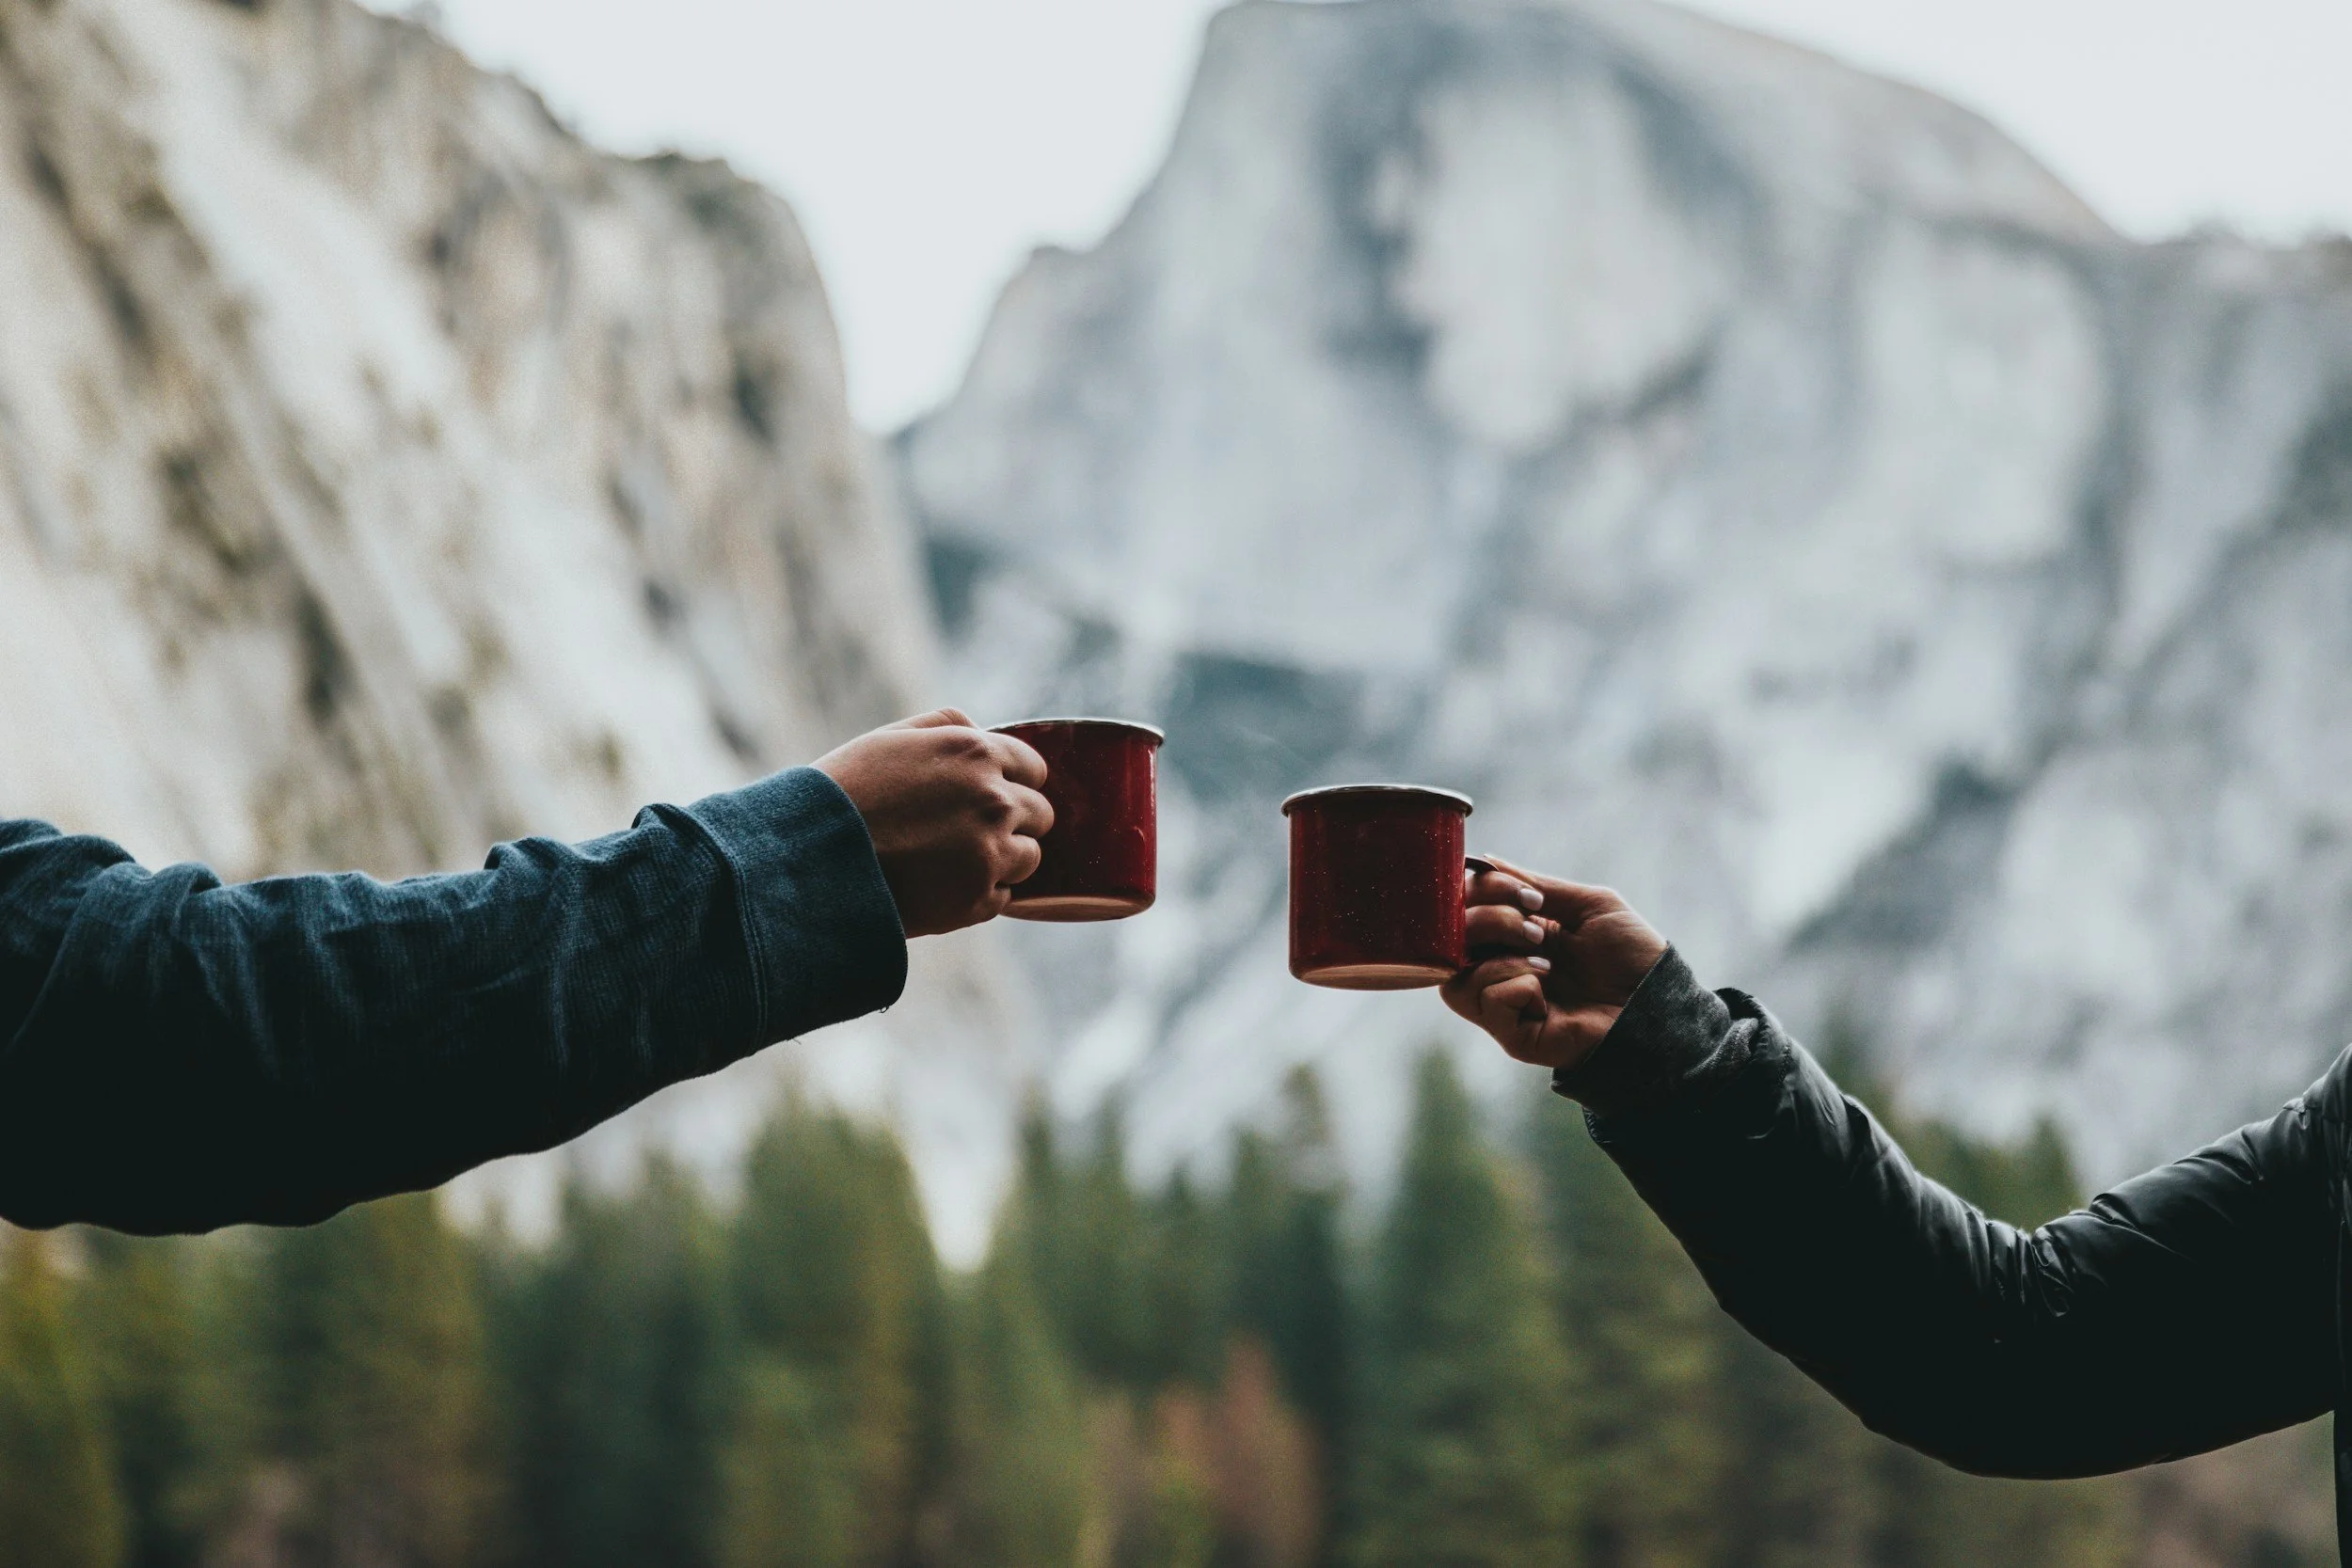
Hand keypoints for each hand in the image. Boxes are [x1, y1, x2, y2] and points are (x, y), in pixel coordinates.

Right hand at [814, 710, 1052, 937]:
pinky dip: (981, 892)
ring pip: (1029, 857)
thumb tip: (986, 733)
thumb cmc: (844, 793)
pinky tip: (941, 885)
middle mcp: (994, 801)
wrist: (809, 860)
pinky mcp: (977, 901)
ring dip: (1003, 858)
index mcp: (977, 754)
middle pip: (1040, 815)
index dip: (1015, 782)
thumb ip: (948, 726)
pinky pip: (1003, 896)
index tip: (994, 793)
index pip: (1034, 769)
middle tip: (970, 830)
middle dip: (1015, 820)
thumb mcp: (891, 738)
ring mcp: (990, 854)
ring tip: (954, 860)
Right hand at [1440, 856, 1667, 1071]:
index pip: (1464, 910)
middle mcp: (1501, 970)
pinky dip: (1511, 984)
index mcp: (1515, 937)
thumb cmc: (1631, 956)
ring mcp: (1505, 1005)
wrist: (1658, 1005)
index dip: (1480, 892)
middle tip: (1536, 927)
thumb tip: (1485, 862)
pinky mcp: (1513, 1035)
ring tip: (1543, 959)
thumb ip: (1537, 886)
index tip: (1526, 894)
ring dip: (1499, 955)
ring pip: (1456, 977)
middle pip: (1451, 941)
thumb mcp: (1588, 905)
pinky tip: (1544, 988)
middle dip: (1490, 920)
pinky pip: (1485, 1002)